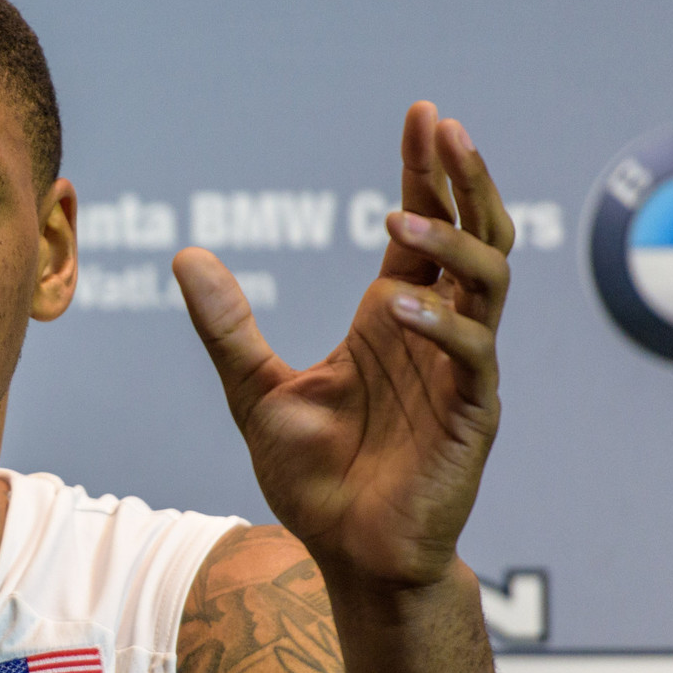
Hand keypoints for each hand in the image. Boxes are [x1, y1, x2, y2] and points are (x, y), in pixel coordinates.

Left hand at [173, 102, 511, 591]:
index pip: (424, 226)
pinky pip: (475, 354)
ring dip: (452, 241)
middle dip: (463, 178)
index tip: (419, 115)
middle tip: (443, 129)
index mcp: (395, 316)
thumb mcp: (255, 389)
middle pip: (476, 234)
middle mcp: (437, 332)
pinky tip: (397, 305)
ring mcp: (462, 371)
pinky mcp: (473, 415)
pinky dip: (441, 324)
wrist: (348, 556)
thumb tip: (183, 256)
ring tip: (400, 218)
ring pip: (489, 280)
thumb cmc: (315, 478)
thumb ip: (227, 326)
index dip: (425, 171)